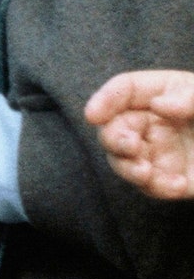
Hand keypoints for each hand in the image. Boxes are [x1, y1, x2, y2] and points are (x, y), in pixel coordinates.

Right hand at [85, 70, 193, 200]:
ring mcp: (164, 152)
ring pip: (125, 160)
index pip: (125, 90)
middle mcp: (158, 122)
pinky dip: (158, 188)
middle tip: (132, 149)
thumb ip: (189, 98)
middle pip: (116, 127)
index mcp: (166, 93)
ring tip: (146, 173)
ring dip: (127, 168)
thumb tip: (158, 105)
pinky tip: (179, 186)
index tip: (94, 116)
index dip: (106, 100)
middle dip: (115, 139)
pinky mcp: (175, 180)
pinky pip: (152, 187)